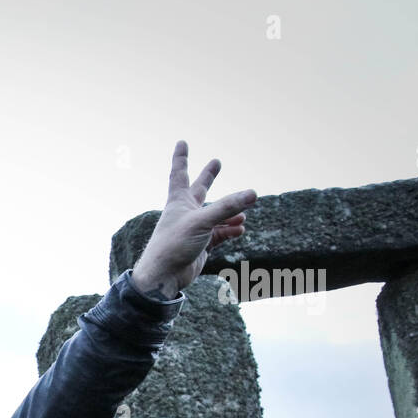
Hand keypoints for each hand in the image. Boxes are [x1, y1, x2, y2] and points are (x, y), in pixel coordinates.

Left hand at [130, 141, 256, 299]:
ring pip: (215, 215)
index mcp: (178, 202)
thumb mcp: (202, 222)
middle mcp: (185, 213)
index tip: (182, 141)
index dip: (181, 157)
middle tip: (217, 162)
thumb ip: (227, 207)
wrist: (165, 276)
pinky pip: (219, 234)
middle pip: (199, 190)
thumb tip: (253, 193)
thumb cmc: (174, 245)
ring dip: (230, 212)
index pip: (179, 173)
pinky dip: (230, 231)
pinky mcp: (200, 245)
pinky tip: (240, 229)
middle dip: (208, 177)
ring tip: (243, 214)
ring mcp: (193, 229)